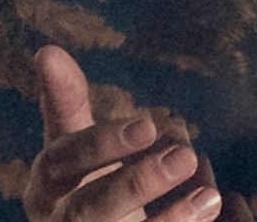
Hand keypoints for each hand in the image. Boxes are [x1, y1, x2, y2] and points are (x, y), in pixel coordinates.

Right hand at [21, 45, 221, 221]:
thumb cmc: (82, 181)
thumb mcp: (74, 142)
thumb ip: (65, 102)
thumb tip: (46, 51)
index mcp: (46, 185)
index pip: (62, 161)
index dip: (101, 144)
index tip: (148, 125)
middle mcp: (58, 221)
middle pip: (86, 209)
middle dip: (134, 185)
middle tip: (185, 157)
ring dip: (166, 220)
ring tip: (210, 197)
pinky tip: (210, 210)